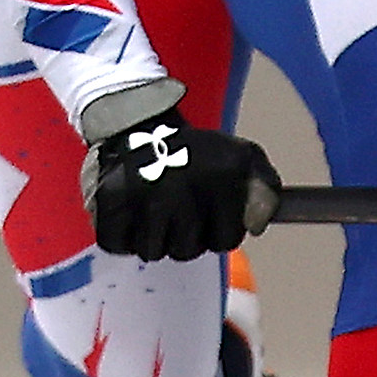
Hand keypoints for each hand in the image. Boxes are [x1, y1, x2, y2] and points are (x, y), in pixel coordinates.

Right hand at [81, 109, 281, 262]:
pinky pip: (117, 245)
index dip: (218, 232)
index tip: (210, 212)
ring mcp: (145, 196)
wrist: (141, 124)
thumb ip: (266, 191)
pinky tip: (131, 210)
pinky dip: (121, 236)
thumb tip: (256, 227)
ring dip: (152, 237)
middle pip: (187, 251)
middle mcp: (185, 188)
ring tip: (154, 205)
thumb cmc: (197, 152)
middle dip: (185, 236)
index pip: (227, 241)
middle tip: (177, 206)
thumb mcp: (244, 158)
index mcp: (222, 178)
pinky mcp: (110, 201)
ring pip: (152, 252)